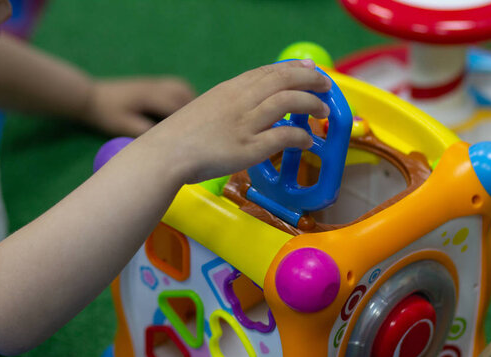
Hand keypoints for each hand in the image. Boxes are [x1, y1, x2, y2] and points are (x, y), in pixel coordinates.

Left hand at [83, 77, 195, 136]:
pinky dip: (186, 97)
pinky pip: (178, 87)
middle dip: (196, 112)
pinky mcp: (154, 84)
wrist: (90, 96)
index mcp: (150, 97)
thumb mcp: (123, 126)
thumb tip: (167, 139)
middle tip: (201, 131)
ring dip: (193, 103)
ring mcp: (156, 83)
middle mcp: (156, 86)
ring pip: (184, 89)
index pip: (178, 109)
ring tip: (195, 122)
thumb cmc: (106, 114)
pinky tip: (184, 112)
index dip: (190, 123)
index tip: (199, 137)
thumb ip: (145, 132)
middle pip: (186, 95)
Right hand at [144, 59, 331, 182]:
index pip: (268, 71)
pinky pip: (283, 137)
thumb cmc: (181, 136)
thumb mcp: (206, 108)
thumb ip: (229, 104)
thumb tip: (249, 106)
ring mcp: (245, 123)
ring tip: (322, 112)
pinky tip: (308, 141)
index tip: (309, 68)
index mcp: (230, 89)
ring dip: (311, 104)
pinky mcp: (248, 148)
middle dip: (310, 79)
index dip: (293, 68)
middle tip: (326, 86)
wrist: (164, 154)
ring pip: (288, 102)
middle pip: (283, 80)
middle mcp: (240, 101)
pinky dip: (301, 137)